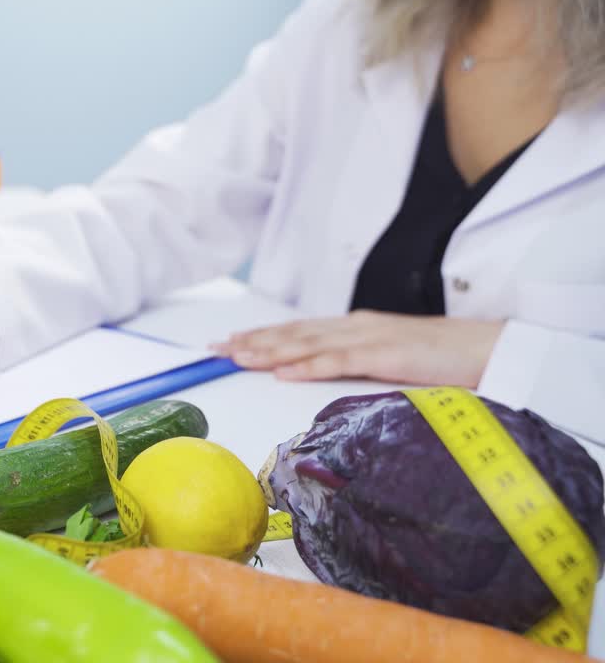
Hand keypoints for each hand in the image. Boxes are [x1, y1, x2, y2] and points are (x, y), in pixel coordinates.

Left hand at [212, 310, 504, 387]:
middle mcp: (356, 326)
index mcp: (356, 327)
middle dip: (251, 341)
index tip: (227, 344)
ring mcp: (370, 337)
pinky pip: (339, 361)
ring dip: (267, 350)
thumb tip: (324, 378)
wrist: (492, 349)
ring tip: (235, 356)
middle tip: (212, 350)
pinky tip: (281, 371)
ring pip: (307, 343)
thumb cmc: (445, 360)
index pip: (298, 331)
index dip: (261, 337)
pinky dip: (307, 365)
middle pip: (293, 333)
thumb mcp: (391, 361)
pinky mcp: (387, 354)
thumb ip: (358, 366)